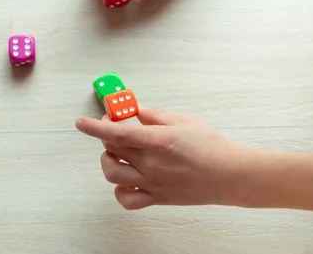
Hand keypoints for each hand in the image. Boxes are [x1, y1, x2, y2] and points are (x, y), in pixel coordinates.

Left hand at [75, 108, 248, 209]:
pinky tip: (126, 180)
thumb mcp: (183, 120)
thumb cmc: (212, 146)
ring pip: (112, 174)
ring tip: (116, 154)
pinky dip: (120, 191)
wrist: (231, 175)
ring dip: (108, 161)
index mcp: (157, 141)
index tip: (81, 123)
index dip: (95, 127)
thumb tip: (137, 112)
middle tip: (114, 126)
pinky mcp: (158, 198)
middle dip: (106, 135)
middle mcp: (150, 163)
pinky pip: (128, 200)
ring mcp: (152, 182)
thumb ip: (155, 116)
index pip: (116, 132)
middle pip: (112, 149)